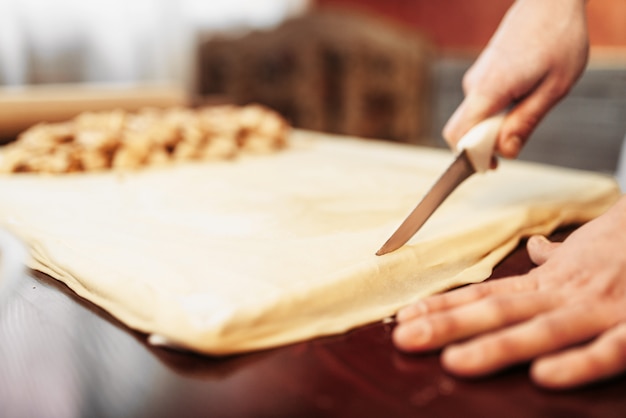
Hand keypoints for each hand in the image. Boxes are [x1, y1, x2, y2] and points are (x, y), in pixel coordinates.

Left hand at [393, 195, 625, 389]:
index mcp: (549, 281)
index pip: (486, 294)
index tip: (404, 318)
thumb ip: (557, 257)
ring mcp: (598, 310)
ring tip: (453, 362)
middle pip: (497, 312)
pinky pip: (609, 351)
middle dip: (448, 327)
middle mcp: (563, 294)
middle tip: (405, 340)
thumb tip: (536, 252)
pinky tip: (544, 377)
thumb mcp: (587, 248)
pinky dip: (579, 364)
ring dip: (495, 346)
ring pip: (540, 330)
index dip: (444, 307)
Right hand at [443, 0, 588, 159]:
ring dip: (493, 128)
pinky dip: (495, 114)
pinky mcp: (481, 75)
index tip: (492, 167)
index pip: (460, 135)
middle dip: (480, 147)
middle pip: (460, 131)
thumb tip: (506, 152)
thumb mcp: (554, 88)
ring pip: (474, 119)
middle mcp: (474, 85)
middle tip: (509, 150)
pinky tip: (522, 100)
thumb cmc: (558, 39)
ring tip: (527, 110)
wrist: (550, 1)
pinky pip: (480, 106)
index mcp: (489, 90)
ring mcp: (475, 79)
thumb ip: (526, 122)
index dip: (471, 158)